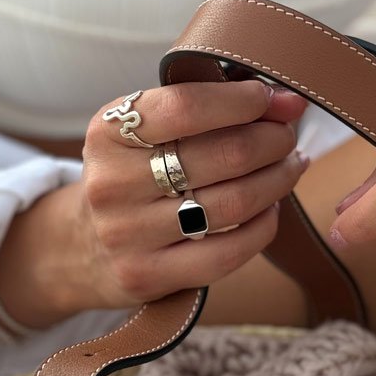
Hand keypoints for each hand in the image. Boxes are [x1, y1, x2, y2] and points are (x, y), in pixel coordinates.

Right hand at [0, 80, 307, 326]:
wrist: (84, 249)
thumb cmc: (132, 178)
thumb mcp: (142, 133)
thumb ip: (201, 110)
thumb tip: (284, 101)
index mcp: (108, 132)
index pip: (187, 107)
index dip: (244, 101)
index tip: (277, 100)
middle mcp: (113, 183)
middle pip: (225, 156)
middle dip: (273, 140)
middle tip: (288, 136)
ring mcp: (128, 235)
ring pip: (233, 204)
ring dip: (277, 181)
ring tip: (290, 167)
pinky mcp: (147, 275)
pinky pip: (228, 252)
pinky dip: (264, 226)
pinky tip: (271, 209)